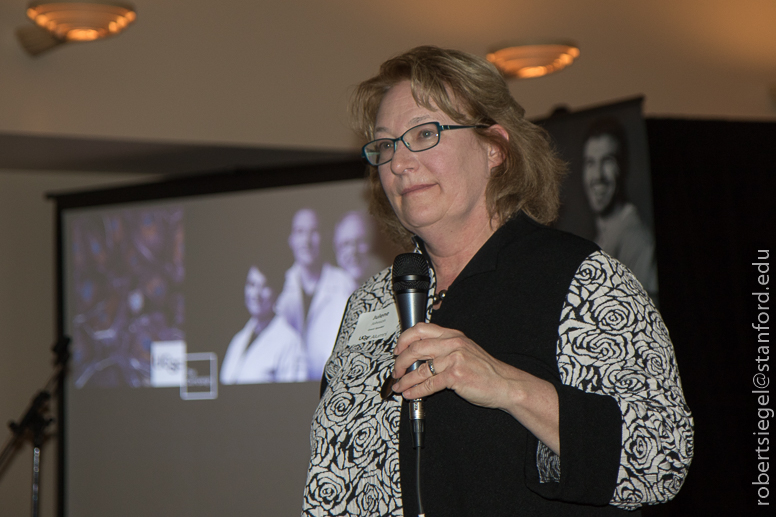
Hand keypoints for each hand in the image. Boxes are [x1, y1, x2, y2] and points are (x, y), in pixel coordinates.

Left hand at [392, 322, 560, 453]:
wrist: (505, 384)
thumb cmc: (485, 370)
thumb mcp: (464, 351)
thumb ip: (444, 349)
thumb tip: (418, 357)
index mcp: (453, 335)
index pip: (421, 329)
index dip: (404, 339)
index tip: (397, 350)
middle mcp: (453, 343)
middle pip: (415, 348)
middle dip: (401, 362)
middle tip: (396, 372)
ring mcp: (454, 359)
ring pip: (420, 368)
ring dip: (405, 380)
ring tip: (399, 387)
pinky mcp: (456, 376)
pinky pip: (429, 384)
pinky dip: (416, 390)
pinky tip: (410, 394)